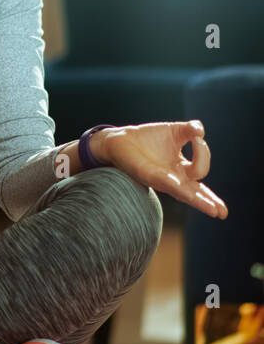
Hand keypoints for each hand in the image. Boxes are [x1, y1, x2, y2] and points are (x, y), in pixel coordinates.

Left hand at [94, 121, 227, 218]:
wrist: (120, 139)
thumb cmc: (149, 138)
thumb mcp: (175, 131)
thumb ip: (190, 130)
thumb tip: (200, 130)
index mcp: (181, 169)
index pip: (201, 173)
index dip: (204, 156)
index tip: (197, 138)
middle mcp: (173, 178)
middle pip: (195, 193)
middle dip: (209, 201)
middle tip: (222, 213)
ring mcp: (160, 179)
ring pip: (182, 192)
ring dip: (197, 200)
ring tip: (213, 210)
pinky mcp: (146, 174)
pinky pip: (162, 181)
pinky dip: (172, 183)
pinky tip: (178, 184)